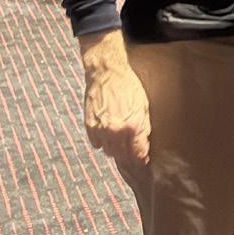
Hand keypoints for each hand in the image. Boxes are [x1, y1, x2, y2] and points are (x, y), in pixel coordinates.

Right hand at [78, 29, 150, 164]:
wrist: (107, 72)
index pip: (137, 155)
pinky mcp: (89, 126)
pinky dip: (103, 141)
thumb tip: (144, 150)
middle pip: (122, 156)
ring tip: (121, 141)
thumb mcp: (143, 107)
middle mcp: (115, 131)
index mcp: (132, 126)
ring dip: (116, 149)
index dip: (141, 160)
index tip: (143, 161)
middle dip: (129, 157)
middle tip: (133, 154)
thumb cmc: (129, 87)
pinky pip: (97, 143)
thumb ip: (144, 130)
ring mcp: (100, 129)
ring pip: (109, 152)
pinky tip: (108, 133)